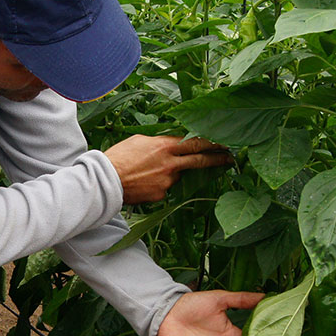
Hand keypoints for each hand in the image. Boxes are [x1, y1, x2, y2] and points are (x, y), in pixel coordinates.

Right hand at [103, 135, 231, 203]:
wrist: (106, 181)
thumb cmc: (119, 157)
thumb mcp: (140, 140)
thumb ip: (160, 142)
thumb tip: (170, 144)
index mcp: (165, 146)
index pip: (195, 142)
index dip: (212, 143)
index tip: (225, 143)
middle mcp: (171, 163)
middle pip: (200, 160)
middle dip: (217, 159)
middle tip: (230, 158)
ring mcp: (168, 181)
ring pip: (178, 175)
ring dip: (171, 173)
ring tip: (150, 171)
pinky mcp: (162, 194)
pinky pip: (166, 188)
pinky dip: (159, 184)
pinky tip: (144, 182)